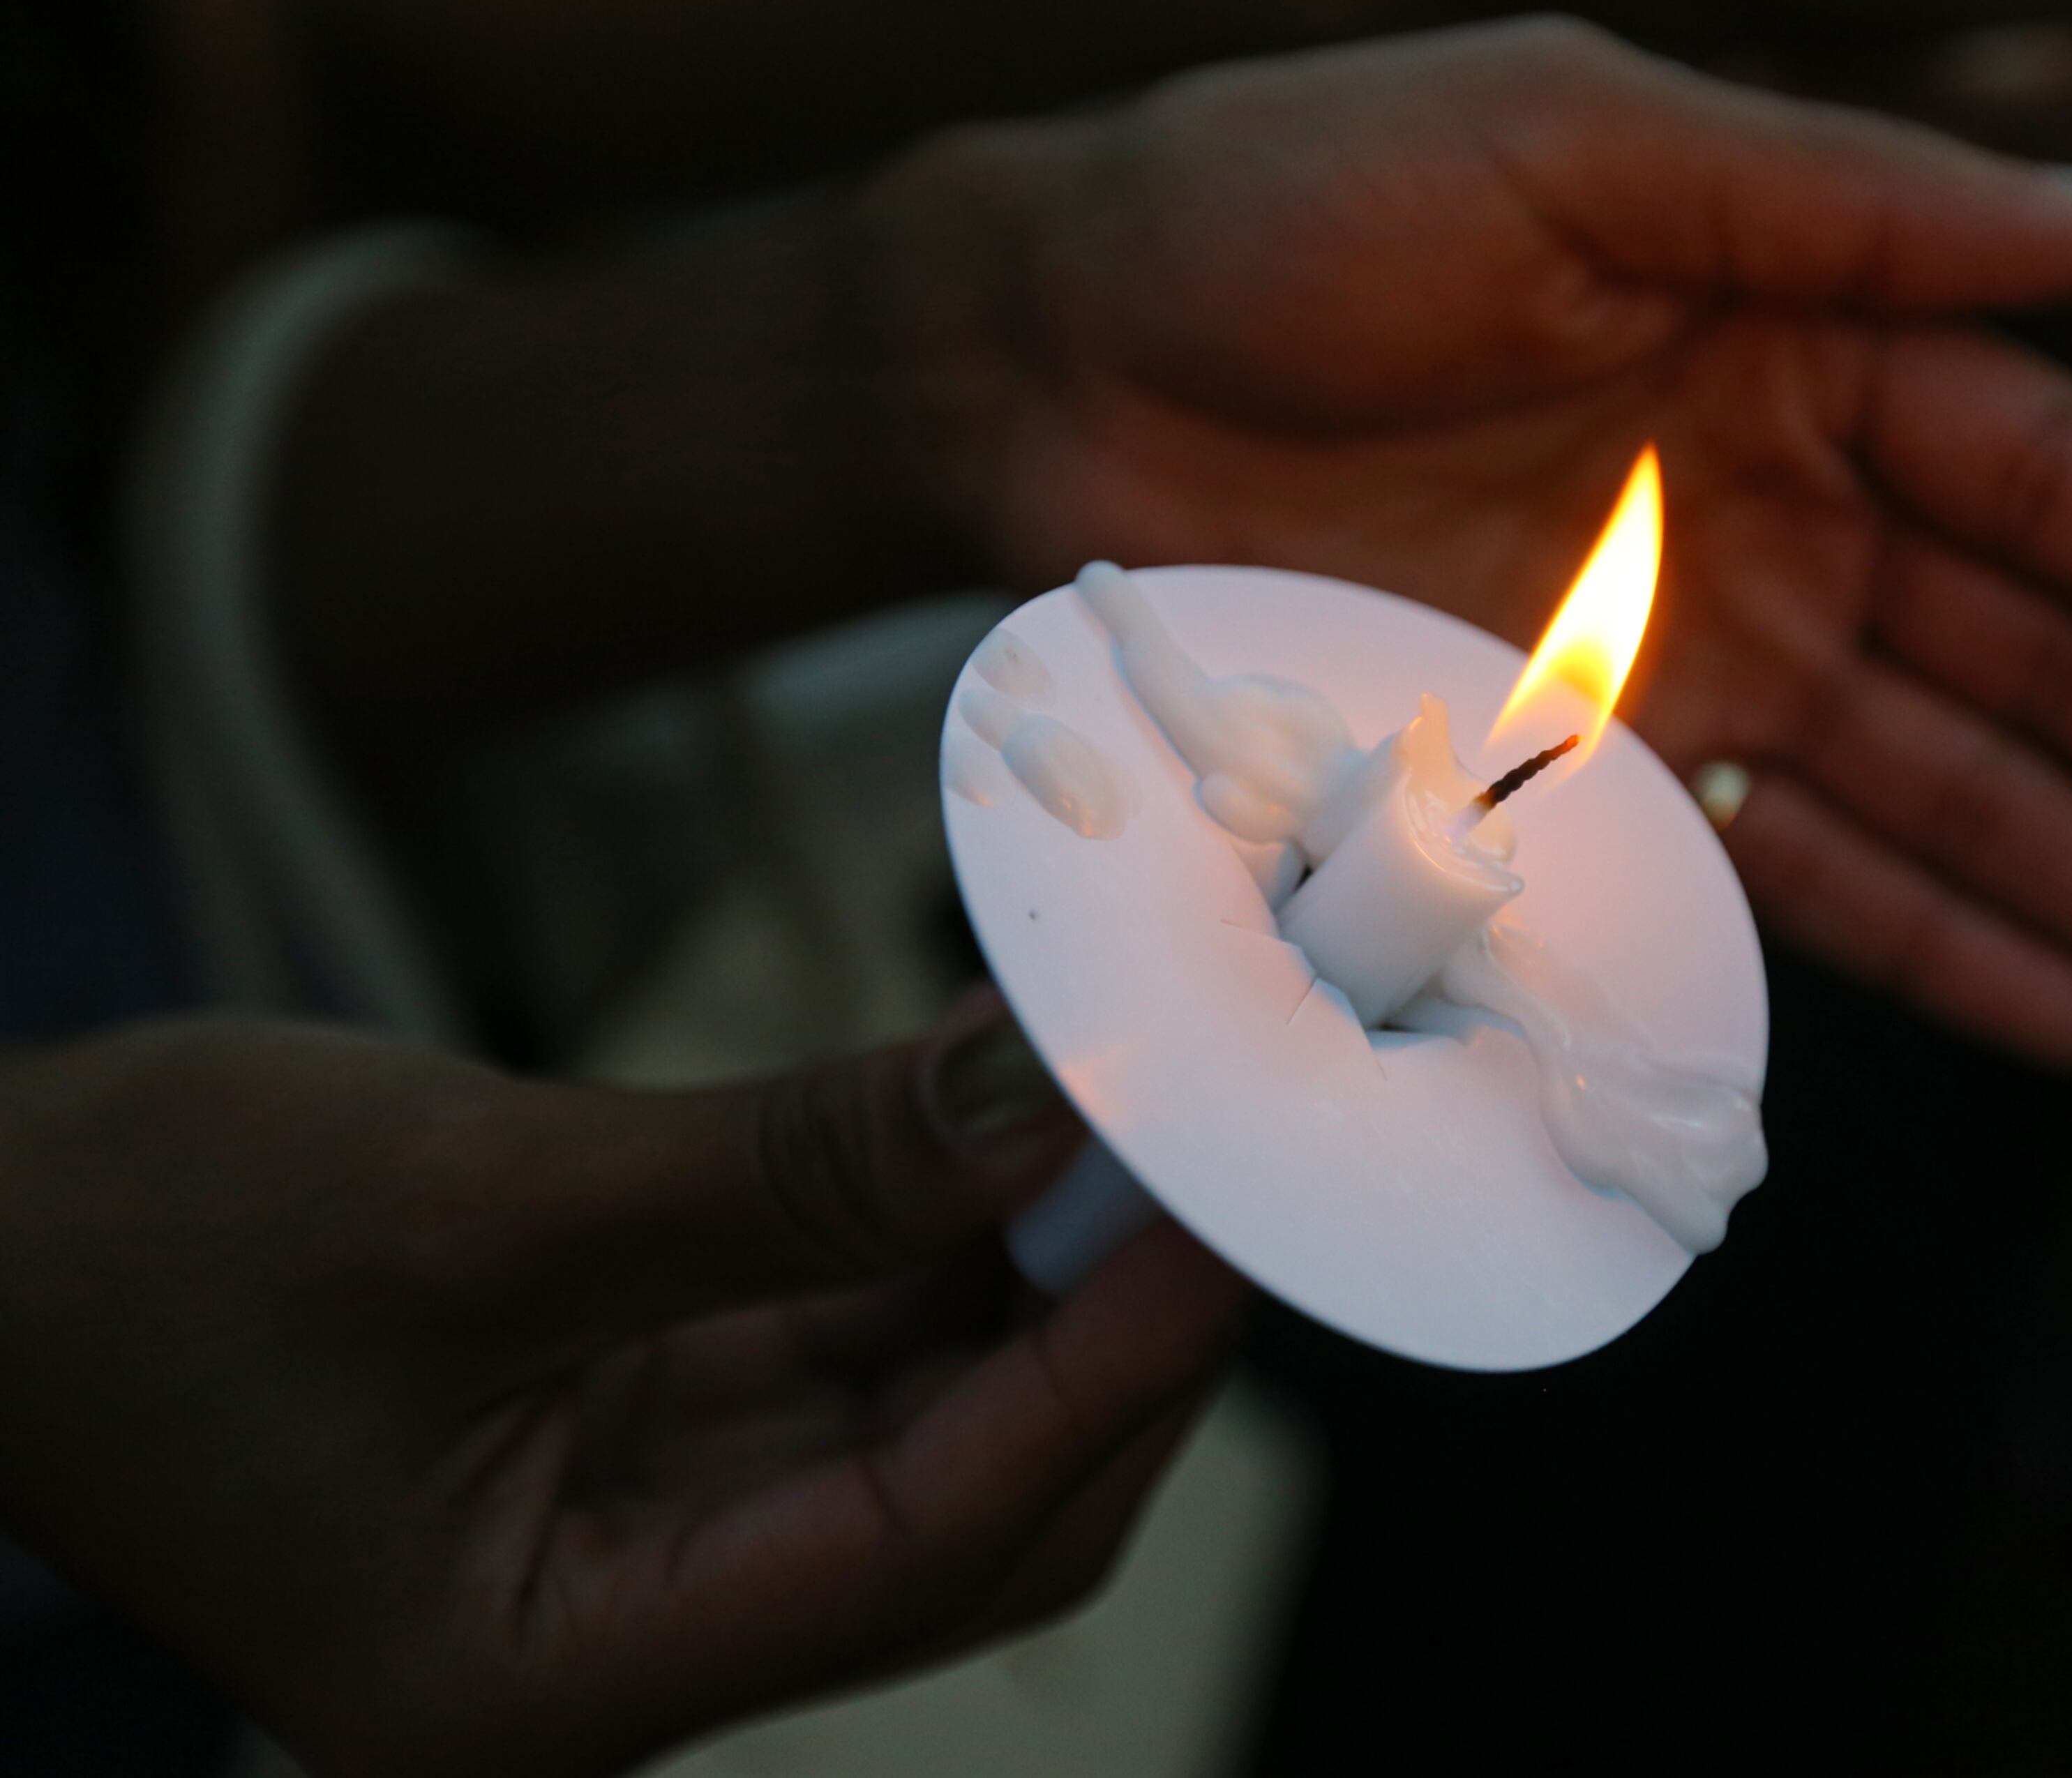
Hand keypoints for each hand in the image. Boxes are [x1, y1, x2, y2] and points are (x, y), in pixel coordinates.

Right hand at [0, 1001, 1242, 1777]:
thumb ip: (790, 1171)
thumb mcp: (480, 1203)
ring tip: (1127, 1134)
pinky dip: (934, 1259)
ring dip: (1031, 1288)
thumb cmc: (137, 1251)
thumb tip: (1036, 1103)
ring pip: (922, 1437)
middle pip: (958, 1519)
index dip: (1096, 1378)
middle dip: (1095, 1346)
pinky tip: (1002, 1148)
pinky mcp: (639, 1434)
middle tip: (1206, 1166)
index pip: (922, 1546)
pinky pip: (844, 1363)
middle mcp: (617, 1645)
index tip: (1217, 1225)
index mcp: (548, 1686)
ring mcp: (635, 1544)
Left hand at [884, 17, 2071, 1096]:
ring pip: (1959, 809)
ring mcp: (1689, 660)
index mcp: (1803, 341)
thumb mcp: (1578, 135)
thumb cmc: (1285, 198)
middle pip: (2057, 683)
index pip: (2066, 492)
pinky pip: (1786, 878)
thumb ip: (1850, 203)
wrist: (1049, 354)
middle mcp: (1777, 515)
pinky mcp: (1580, 779)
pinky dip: (1935, 951)